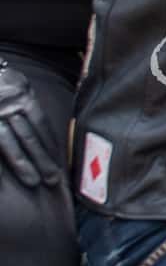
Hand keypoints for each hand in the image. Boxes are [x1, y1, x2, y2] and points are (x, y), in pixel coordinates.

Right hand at [0, 61, 58, 189]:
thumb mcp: (15, 82)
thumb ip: (26, 100)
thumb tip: (44, 131)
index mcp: (21, 93)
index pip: (39, 121)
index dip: (50, 142)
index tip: (59, 159)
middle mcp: (7, 104)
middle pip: (28, 136)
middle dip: (41, 158)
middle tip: (54, 179)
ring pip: (8, 144)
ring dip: (21, 164)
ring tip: (33, 181)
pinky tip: (1, 183)